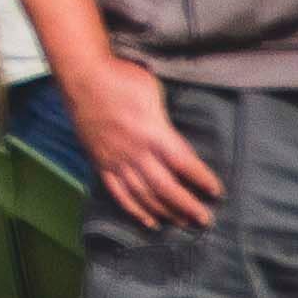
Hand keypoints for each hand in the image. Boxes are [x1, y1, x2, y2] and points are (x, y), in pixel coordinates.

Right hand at [82, 57, 227, 230]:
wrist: (80, 73)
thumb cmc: (120, 77)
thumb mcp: (153, 92)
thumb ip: (165, 122)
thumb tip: (177, 143)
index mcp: (151, 132)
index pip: (184, 164)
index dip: (202, 180)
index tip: (216, 191)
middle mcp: (134, 151)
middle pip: (165, 187)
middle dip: (187, 206)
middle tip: (205, 219)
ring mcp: (114, 159)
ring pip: (143, 195)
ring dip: (165, 212)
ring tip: (182, 223)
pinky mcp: (99, 162)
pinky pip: (117, 192)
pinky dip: (133, 210)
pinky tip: (148, 221)